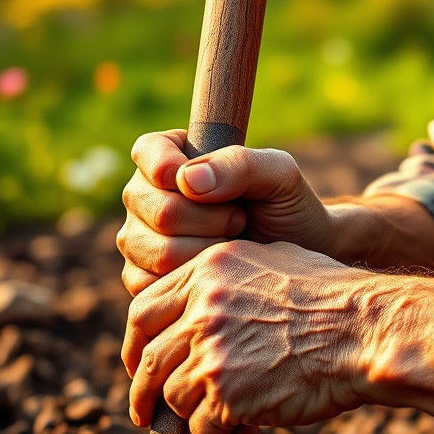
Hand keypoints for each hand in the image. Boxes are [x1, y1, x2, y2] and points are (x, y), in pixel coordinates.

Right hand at [117, 129, 335, 294]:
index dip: (171, 168)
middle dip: (209, 218)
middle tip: (240, 217)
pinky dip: (191, 279)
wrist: (294, 259)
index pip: (149, 151)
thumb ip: (240, 165)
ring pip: (154, 249)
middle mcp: (147, 194)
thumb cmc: (288, 208)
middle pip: (156, 208)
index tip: (203, 185)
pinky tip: (215, 269)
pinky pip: (151, 283)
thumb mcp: (279, 175)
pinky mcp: (141, 277)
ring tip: (232, 241)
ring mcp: (139, 237)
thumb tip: (187, 180)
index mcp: (173, 155)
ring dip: (205, 249)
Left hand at [122, 239, 374, 433]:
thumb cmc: (333, 297)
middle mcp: (204, 304)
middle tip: (151, 412)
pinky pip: (202, 431)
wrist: (363, 328)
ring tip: (236, 422)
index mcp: (211, 268)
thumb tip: (201, 305)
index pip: (145, 308)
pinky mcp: (224, 390)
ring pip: (175, 398)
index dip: (138, 344)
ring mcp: (211, 347)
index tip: (143, 365)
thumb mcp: (275, 261)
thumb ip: (229, 279)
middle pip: (149, 358)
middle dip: (145, 392)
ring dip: (199, 419)